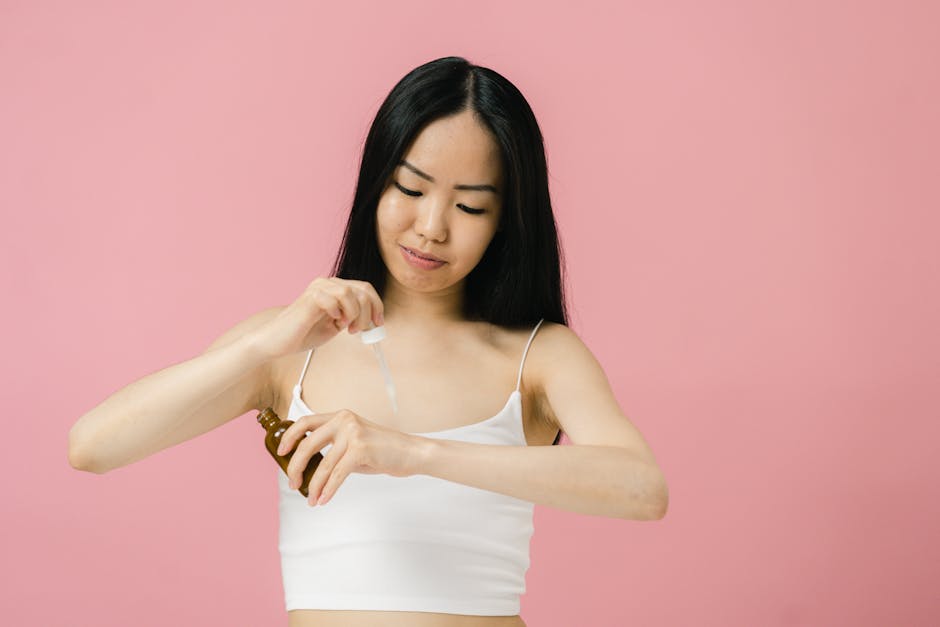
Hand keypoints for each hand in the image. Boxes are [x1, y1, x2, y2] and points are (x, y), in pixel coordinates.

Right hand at [251, 277, 384, 359]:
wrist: (277, 341)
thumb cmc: (303, 333)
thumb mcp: (335, 326)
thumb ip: (352, 319)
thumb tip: (373, 320)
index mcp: (335, 288)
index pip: (365, 288)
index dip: (377, 305)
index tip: (378, 324)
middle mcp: (328, 284)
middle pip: (363, 289)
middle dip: (368, 313)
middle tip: (359, 330)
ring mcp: (318, 289)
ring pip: (351, 293)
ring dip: (355, 314)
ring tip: (346, 328)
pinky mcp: (310, 298)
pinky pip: (334, 299)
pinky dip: (339, 312)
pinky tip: (333, 321)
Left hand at [276, 409, 421, 505]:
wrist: (410, 453)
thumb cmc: (383, 450)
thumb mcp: (354, 441)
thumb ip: (334, 447)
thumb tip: (310, 467)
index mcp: (340, 416)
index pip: (305, 422)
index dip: (289, 437)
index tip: (281, 453)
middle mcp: (344, 421)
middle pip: (307, 445)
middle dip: (295, 467)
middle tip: (292, 483)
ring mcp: (353, 434)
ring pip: (323, 465)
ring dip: (313, 486)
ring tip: (310, 499)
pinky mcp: (360, 449)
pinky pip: (337, 474)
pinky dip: (328, 490)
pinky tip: (323, 499)